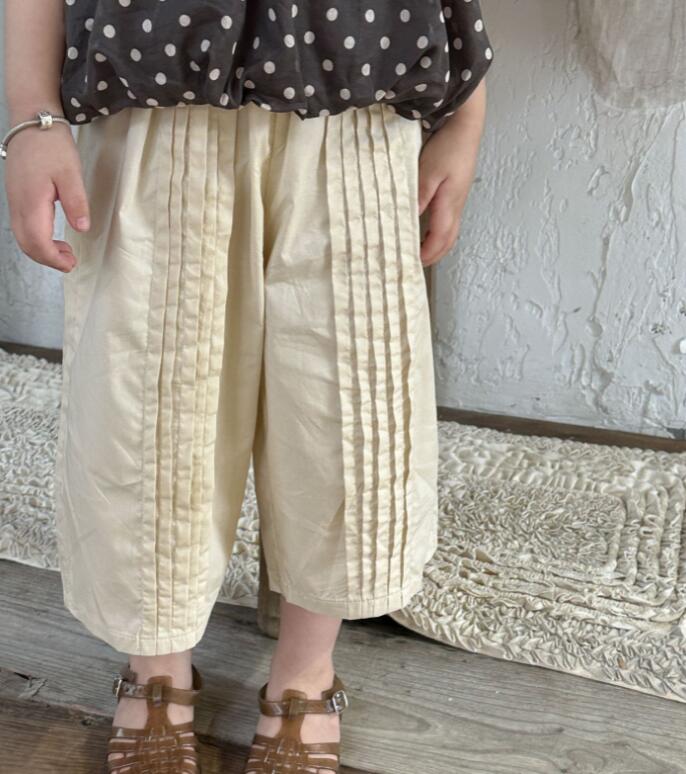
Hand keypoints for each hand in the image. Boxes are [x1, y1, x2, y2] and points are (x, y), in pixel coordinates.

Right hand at [4, 122, 89, 272]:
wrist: (31, 120)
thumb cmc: (51, 144)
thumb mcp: (71, 173)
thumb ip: (76, 202)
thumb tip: (82, 228)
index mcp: (31, 201)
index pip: (37, 242)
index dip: (53, 259)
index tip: (71, 264)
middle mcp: (17, 204)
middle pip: (26, 244)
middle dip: (47, 258)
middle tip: (70, 261)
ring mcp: (14, 200)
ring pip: (22, 236)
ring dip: (41, 249)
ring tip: (64, 251)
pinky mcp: (16, 195)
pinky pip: (21, 225)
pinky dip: (35, 237)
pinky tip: (52, 235)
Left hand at [418, 81, 486, 267]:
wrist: (466, 124)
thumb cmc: (448, 146)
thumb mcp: (428, 172)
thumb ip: (419, 197)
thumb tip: (409, 221)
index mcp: (450, 204)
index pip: (439, 239)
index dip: (427, 254)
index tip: (412, 263)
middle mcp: (456, 206)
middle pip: (448, 240)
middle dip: (433, 255)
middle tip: (416, 263)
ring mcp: (458, 199)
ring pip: (449, 231)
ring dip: (436, 244)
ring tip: (419, 250)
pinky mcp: (456, 191)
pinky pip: (448, 219)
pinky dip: (437, 231)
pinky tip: (426, 227)